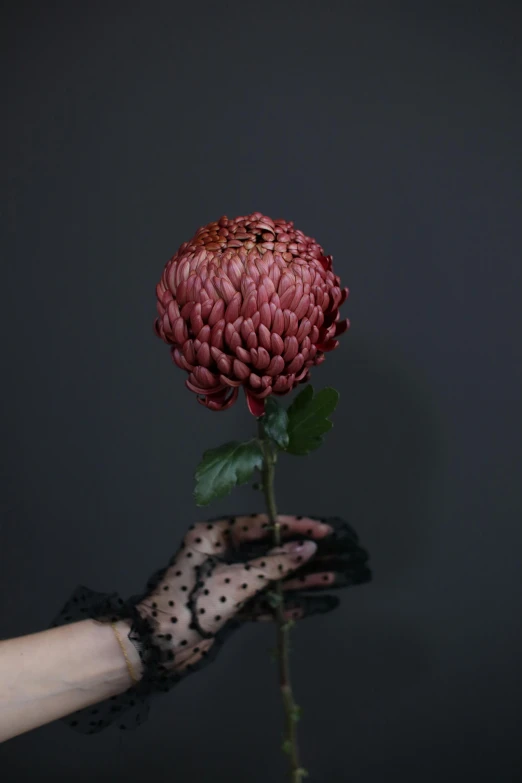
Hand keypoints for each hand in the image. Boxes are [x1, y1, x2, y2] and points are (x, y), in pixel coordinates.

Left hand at [136, 513, 369, 672]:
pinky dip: (284, 602)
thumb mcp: (236, 582)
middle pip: (268, 550)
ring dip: (299, 580)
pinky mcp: (228, 604)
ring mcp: (225, 579)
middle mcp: (220, 552)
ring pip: (270, 575)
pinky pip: (262, 598)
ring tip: (334, 578)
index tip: (323, 529)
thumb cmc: (191, 604)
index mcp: (213, 536)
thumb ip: (274, 565)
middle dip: (301, 555)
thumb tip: (308, 548)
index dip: (294, 526)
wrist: (158, 646)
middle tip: (335, 552)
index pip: (261, 524)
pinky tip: (313, 604)